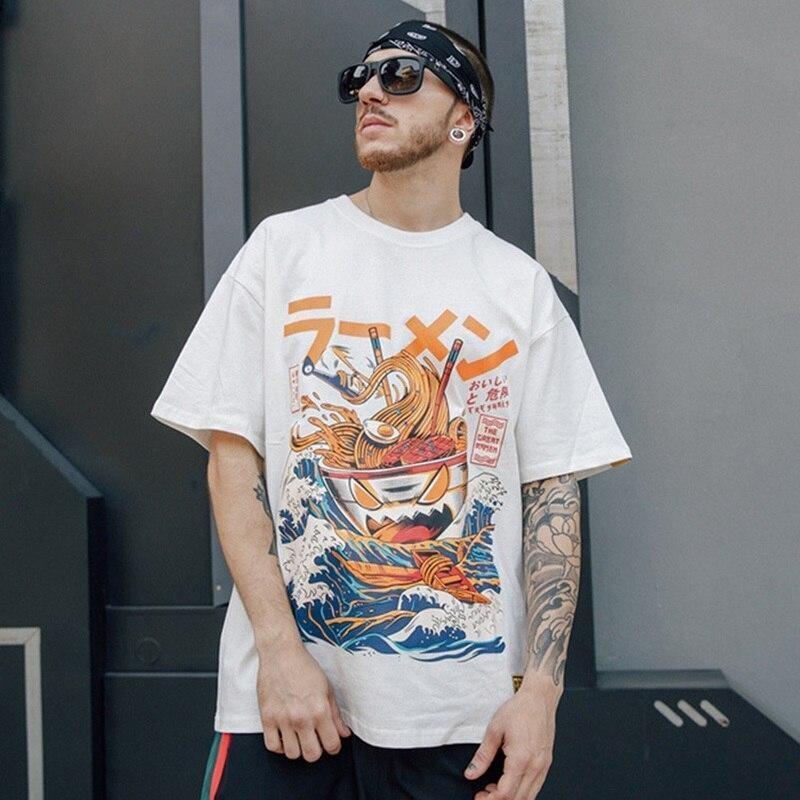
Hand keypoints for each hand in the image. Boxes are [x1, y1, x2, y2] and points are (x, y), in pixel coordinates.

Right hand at [257, 638, 351, 761]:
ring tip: (299, 737)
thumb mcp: (327, 688)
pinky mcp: (266, 718)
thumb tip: (344, 733)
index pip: (332, 744)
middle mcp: (301, 717)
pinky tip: (284, 736)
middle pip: (312, 755)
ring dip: (297, 748)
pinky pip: (272, 746)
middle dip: (316, 751)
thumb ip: (336, 714)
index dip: (334, 746)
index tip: (331, 742)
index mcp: (320, 709)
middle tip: (315, 741)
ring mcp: (282, 719)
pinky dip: (279, 745)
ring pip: (292, 754)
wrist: (280, 653)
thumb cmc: (304, 667)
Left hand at [464, 681, 558, 798]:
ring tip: (494, 788)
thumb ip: (483, 756)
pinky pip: (535, 787)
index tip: (478, 797)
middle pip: (517, 799)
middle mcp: (535, 767)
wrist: (540, 698)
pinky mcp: (546, 764)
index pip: (505, 794)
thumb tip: (471, 774)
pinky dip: (522, 792)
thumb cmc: (519, 709)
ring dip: (511, 798)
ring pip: (528, 797)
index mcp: (520, 759)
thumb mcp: (494, 730)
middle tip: (483, 794)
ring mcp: (543, 767)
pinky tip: (509, 783)